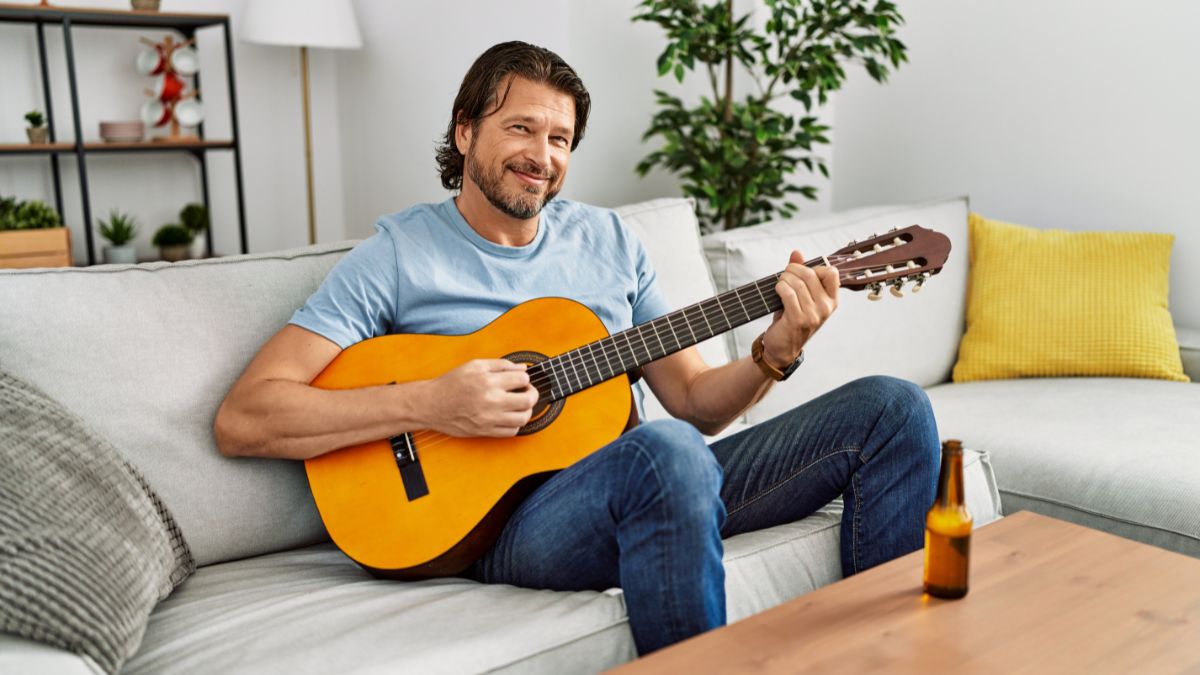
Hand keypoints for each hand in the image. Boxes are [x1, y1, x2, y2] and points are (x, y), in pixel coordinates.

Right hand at [420, 359, 538, 436]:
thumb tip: (521, 368)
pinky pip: (511, 432)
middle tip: (526, 391)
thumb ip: (500, 365)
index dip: (525, 377)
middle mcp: (491, 400)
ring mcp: (489, 418)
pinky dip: (515, 424)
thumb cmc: (451, 383)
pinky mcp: (485, 431)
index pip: (523, 378)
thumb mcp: (474, 365)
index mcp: (488, 381)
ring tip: (519, 405)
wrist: (431, 404)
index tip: (520, 379)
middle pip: (528, 400)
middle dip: (532, 393)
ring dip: (526, 410)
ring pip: (523, 418)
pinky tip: (509, 416)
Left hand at [761, 250, 838, 368]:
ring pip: (797, 283)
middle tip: (784, 275)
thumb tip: (797, 253)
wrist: (782, 347)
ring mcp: (814, 315)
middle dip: (792, 270)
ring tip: (779, 284)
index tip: (801, 273)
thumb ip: (800, 273)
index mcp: (832, 300)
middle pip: (810, 274)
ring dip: (783, 279)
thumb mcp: (801, 296)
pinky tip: (777, 291)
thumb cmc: (792, 319)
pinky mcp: (798, 319)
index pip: (831, 273)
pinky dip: (780, 287)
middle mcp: (826, 307)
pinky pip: (788, 293)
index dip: (814, 267)